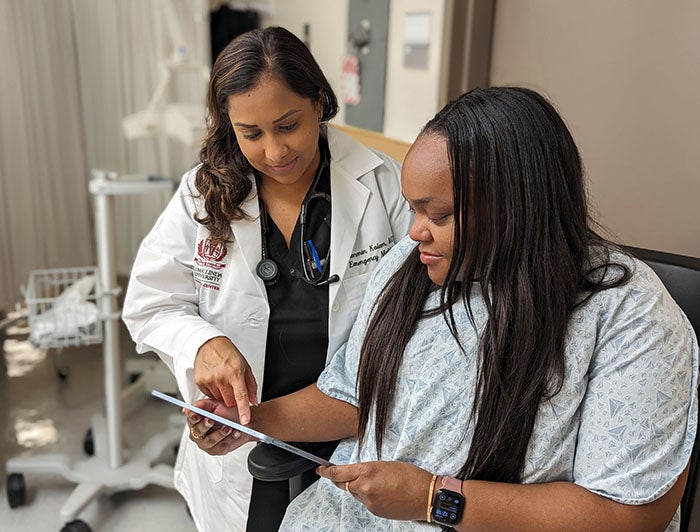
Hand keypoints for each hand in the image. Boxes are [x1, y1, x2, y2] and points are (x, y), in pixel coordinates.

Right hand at [185, 398, 255, 454]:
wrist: (243, 421)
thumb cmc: (228, 412)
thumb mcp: (216, 404)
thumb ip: (202, 405)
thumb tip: (188, 409)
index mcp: (197, 421)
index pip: (190, 420)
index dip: (193, 418)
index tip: (197, 415)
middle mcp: (199, 433)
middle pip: (197, 431)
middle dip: (204, 426)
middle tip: (211, 420)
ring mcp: (207, 443)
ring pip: (210, 440)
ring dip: (219, 433)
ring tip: (229, 427)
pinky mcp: (217, 450)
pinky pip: (221, 446)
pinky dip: (229, 439)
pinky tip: (235, 433)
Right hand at [194, 336, 257, 424]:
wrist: (209, 344)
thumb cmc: (228, 354)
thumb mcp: (245, 366)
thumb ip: (251, 385)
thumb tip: (254, 401)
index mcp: (235, 373)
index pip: (241, 396)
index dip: (243, 410)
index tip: (245, 421)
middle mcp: (221, 377)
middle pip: (229, 402)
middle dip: (233, 399)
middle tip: (232, 387)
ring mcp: (209, 380)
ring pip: (219, 401)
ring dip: (222, 395)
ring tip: (223, 381)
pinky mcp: (200, 382)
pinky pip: (209, 396)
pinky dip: (213, 391)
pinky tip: (214, 380)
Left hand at [317, 461, 431, 520]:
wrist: (426, 496)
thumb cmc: (410, 476)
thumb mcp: (385, 464)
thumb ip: (366, 469)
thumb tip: (355, 473)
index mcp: (367, 472)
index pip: (338, 473)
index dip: (326, 472)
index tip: (320, 470)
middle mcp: (365, 488)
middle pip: (344, 484)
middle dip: (343, 479)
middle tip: (348, 474)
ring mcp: (369, 502)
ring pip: (355, 493)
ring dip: (360, 488)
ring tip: (379, 483)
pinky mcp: (375, 511)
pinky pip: (365, 502)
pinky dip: (369, 496)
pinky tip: (383, 492)